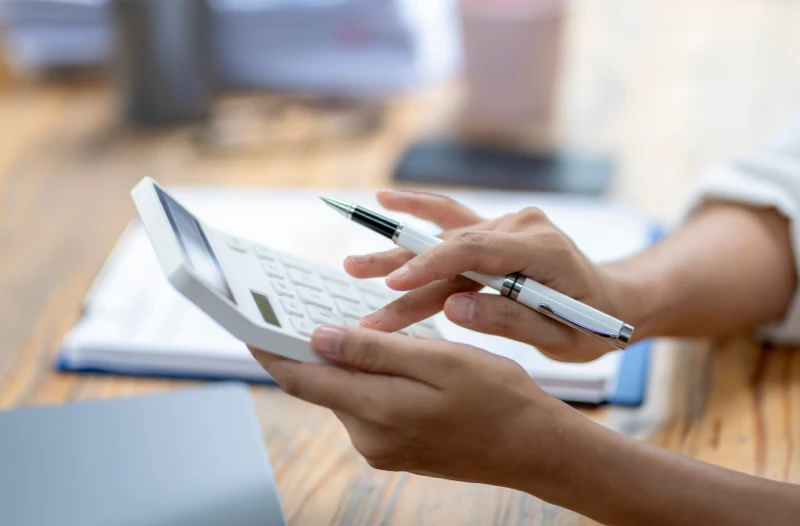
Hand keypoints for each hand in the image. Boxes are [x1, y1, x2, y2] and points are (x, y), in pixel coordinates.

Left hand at [249, 326, 572, 487]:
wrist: (532, 446)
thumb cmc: (496, 396)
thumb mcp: (440, 360)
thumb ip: (376, 351)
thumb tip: (319, 338)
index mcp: (378, 412)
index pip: (302, 379)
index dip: (270, 349)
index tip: (245, 322)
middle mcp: (369, 438)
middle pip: (320, 386)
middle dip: (308, 348)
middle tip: (297, 307)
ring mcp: (380, 448)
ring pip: (343, 394)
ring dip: (341, 362)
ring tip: (349, 326)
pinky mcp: (392, 449)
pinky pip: (364, 406)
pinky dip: (362, 379)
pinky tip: (380, 358)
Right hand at [346, 189, 633, 362]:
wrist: (612, 301)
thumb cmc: (592, 326)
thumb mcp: (562, 338)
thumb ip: (508, 321)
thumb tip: (452, 310)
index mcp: (542, 250)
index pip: (475, 250)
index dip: (431, 266)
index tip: (394, 284)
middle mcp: (521, 227)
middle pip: (451, 244)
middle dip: (401, 266)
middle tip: (353, 273)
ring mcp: (508, 225)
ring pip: (444, 238)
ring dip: (400, 251)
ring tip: (354, 263)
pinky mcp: (497, 232)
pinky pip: (454, 221)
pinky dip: (420, 214)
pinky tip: (387, 201)